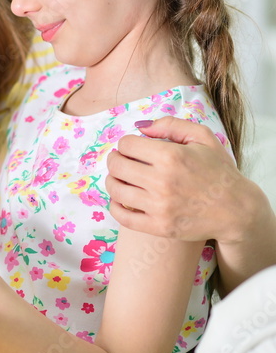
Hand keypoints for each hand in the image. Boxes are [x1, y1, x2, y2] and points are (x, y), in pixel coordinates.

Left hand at [107, 116, 249, 243]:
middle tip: (122, 161)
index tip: (134, 148)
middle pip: (116, 165)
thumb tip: (140, 127)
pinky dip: (115, 206)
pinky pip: (122, 216)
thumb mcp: (202, 138)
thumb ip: (170, 125)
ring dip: (113, 180)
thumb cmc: (219, 171)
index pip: (126, 144)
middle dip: (116, 159)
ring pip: (115, 189)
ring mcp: (160, 207)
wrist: (238, 210)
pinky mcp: (160, 227)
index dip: (127, 144)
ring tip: (122, 178)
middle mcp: (162, 182)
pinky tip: (121, 199)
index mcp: (171, 157)